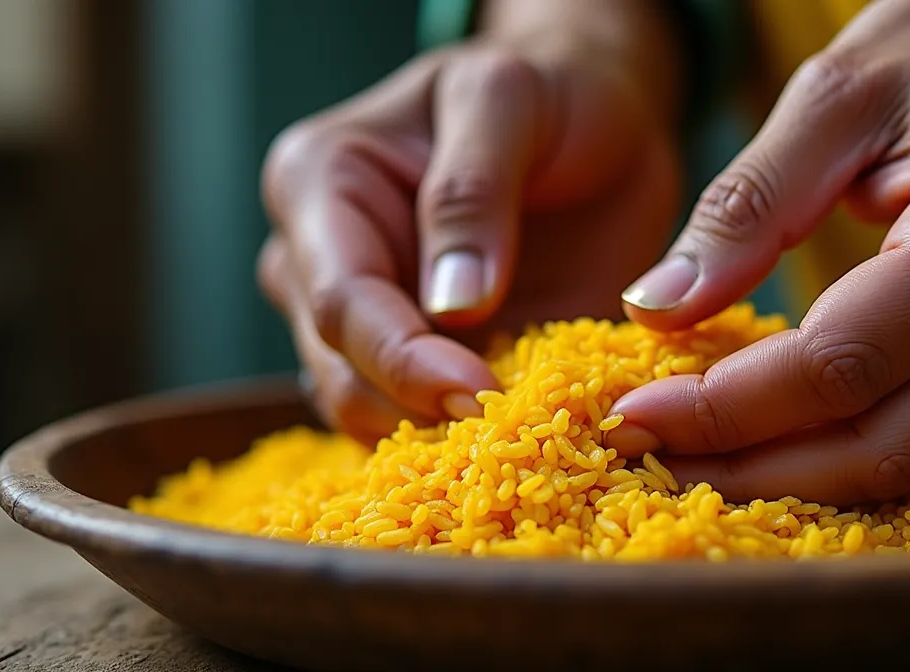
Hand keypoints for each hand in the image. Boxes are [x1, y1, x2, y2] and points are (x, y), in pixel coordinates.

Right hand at [259, 29, 680, 444]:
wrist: (591, 117)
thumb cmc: (547, 92)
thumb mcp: (510, 100)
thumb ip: (471, 191)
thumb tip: (452, 307)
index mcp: (320, 184)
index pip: (341, 302)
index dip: (404, 362)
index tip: (480, 397)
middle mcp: (319, 261)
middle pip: (344, 374)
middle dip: (422, 413)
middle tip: (516, 432)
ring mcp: (366, 321)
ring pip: (374, 415)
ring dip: (445, 439)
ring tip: (528, 437)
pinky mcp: (417, 362)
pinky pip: (425, 424)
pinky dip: (472, 440)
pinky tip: (528, 437)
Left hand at [606, 0, 909, 503]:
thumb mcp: (840, 91)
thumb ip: (749, 205)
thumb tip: (655, 306)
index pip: (840, 366)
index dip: (728, 408)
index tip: (635, 417)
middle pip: (880, 445)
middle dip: (754, 468)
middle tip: (655, 460)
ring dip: (799, 469)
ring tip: (701, 454)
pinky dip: (852, 437)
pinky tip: (783, 426)